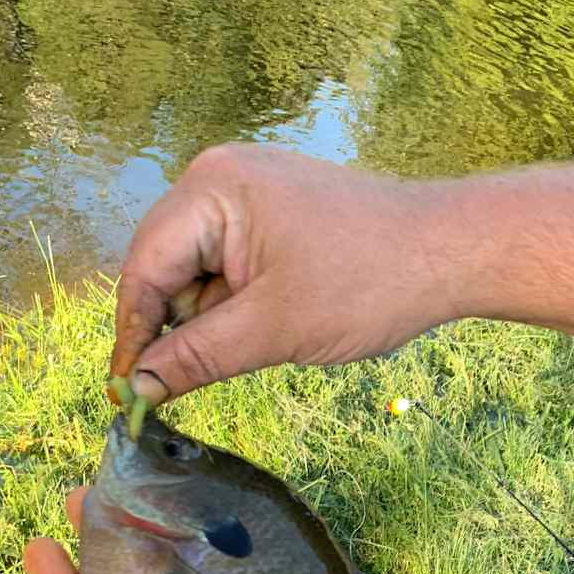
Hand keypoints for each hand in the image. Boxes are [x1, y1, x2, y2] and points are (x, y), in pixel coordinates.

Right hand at [111, 143, 460, 402]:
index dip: (132, 335)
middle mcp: (218, 180)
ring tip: (246, 353)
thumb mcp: (272, 330)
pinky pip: (227, 270)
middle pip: (163, 269)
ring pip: (196, 276)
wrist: (448, 254)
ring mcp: (246, 196)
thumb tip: (136, 390)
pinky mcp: (270, 218)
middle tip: (171, 392)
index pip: (143, 268)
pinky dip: (232, 310)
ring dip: (207, 324)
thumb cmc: (368, 282)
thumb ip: (196, 358)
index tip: (124, 394)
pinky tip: (260, 335)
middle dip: (171, 330)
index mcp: (211, 189)